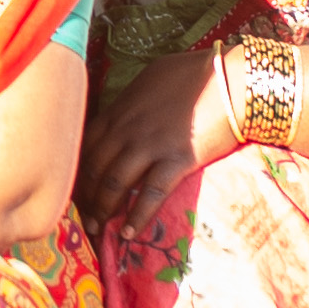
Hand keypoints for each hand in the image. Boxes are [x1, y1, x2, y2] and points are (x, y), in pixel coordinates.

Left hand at [79, 37, 235, 222]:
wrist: (232, 79)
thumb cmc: (195, 74)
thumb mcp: (151, 78)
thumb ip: (132, 100)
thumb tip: (124, 112)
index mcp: (119, 110)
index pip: (85, 145)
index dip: (77, 171)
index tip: (76, 189)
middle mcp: (127, 129)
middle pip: (94, 168)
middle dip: (84, 196)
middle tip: (81, 218)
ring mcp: (150, 145)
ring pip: (115, 183)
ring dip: (102, 210)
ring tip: (95, 229)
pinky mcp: (177, 160)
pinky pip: (149, 194)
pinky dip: (136, 216)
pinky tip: (128, 234)